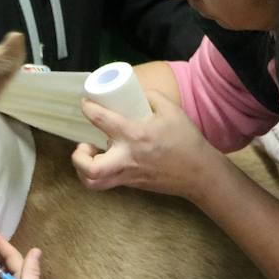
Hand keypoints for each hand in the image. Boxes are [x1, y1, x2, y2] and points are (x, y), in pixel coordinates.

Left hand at [71, 91, 218, 199]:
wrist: (199, 173)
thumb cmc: (186, 141)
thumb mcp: (171, 110)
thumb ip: (151, 97)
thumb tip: (136, 93)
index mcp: (135, 135)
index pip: (101, 120)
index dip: (88, 108)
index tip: (86, 103)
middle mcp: (127, 158)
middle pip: (90, 168)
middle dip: (78, 157)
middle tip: (83, 145)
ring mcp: (128, 175)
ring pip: (93, 183)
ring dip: (83, 170)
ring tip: (89, 155)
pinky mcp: (131, 184)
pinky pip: (106, 183)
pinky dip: (98, 173)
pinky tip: (105, 160)